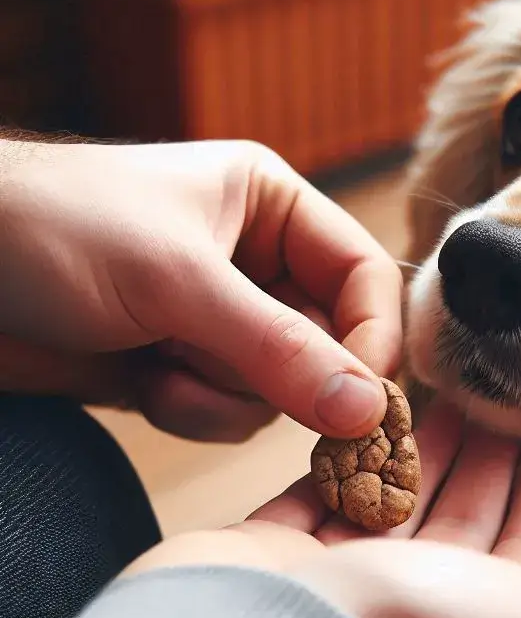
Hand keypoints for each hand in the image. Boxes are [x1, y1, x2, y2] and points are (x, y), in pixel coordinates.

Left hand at [0, 137, 401, 441]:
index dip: (372, 336)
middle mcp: (257, 261)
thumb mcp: (178, 280)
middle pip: (329, 339)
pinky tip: (144, 384)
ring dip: (230, 394)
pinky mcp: (180, 364)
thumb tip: (368, 409)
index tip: (365, 400)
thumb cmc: (52, 231)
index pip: (363, 275)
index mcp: (271, 206)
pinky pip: (231, 411)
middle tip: (259, 392)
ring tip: (167, 368)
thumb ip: (278, 347)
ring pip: (283, 386)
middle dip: (290, 373)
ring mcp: (218, 318)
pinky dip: (195, 411)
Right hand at [124, 401, 520, 617]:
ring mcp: (344, 587)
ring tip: (440, 385)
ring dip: (420, 448)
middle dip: (486, 455)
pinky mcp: (276, 555)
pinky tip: (366, 412)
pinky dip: (345, 456)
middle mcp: (419, 617)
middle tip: (497, 392)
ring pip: (395, 502)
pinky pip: (321, 490)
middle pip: (465, 517)